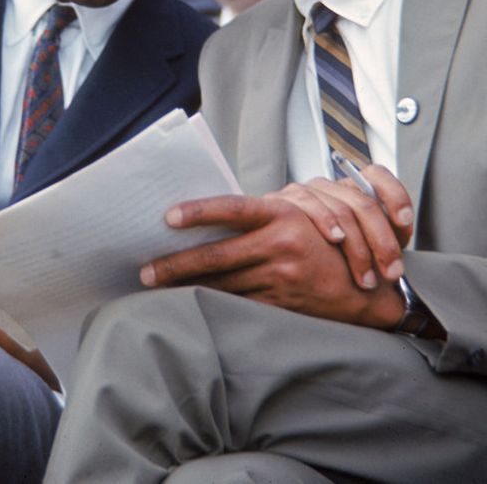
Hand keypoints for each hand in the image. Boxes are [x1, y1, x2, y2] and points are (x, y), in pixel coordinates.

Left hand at [140, 194, 404, 328]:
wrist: (373, 285)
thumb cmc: (332, 241)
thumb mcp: (303, 214)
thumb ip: (263, 216)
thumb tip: (217, 217)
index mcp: (283, 215)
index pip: (232, 210)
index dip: (199, 213)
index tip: (167, 218)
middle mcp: (280, 245)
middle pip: (217, 257)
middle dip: (177, 266)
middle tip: (145, 272)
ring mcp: (281, 278)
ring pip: (223, 284)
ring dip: (189, 288)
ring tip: (159, 289)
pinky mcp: (282, 305)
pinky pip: (240, 305)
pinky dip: (215, 305)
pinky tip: (193, 306)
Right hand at [271, 165, 413, 290]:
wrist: (272, 260)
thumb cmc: (316, 259)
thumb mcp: (353, 253)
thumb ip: (376, 245)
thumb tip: (399, 260)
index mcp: (349, 192)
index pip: (376, 177)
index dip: (395, 196)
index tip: (404, 224)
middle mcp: (330, 188)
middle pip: (364, 201)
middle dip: (383, 240)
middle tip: (392, 271)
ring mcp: (306, 191)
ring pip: (342, 208)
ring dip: (358, 246)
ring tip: (366, 275)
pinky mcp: (283, 199)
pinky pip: (308, 203)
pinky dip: (326, 220)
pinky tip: (335, 239)